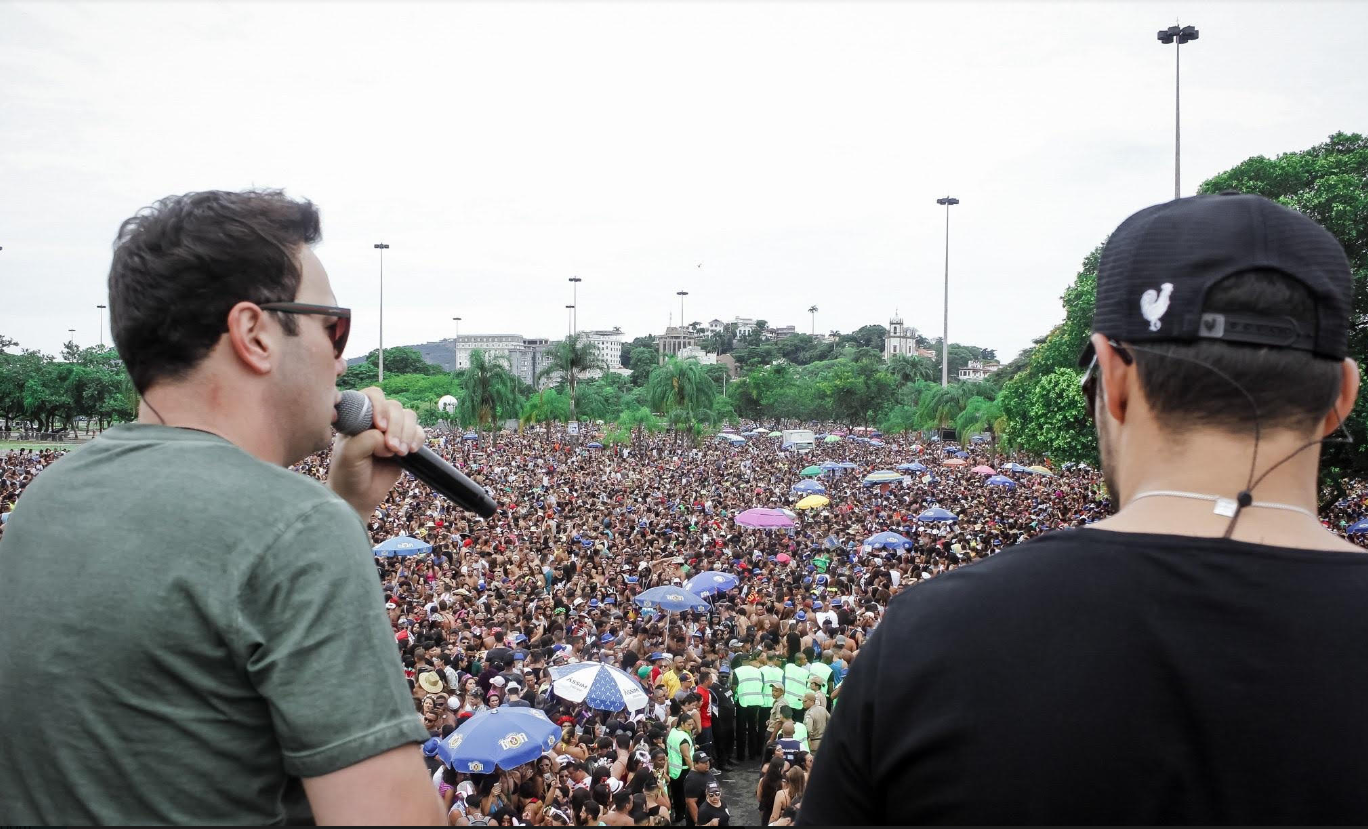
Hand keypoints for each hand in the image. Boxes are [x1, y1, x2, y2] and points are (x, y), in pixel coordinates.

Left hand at [328, 387, 422, 518]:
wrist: (358, 496)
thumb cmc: (348, 472)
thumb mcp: (350, 453)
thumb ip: (368, 439)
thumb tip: (387, 438)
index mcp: (357, 416)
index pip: (373, 396)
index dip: (380, 407)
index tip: (380, 426)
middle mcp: (375, 419)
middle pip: (394, 406)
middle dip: (396, 426)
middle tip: (392, 448)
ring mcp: (391, 430)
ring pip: (409, 416)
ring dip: (407, 433)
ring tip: (400, 453)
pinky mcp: (405, 442)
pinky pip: (419, 431)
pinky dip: (417, 439)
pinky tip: (410, 451)